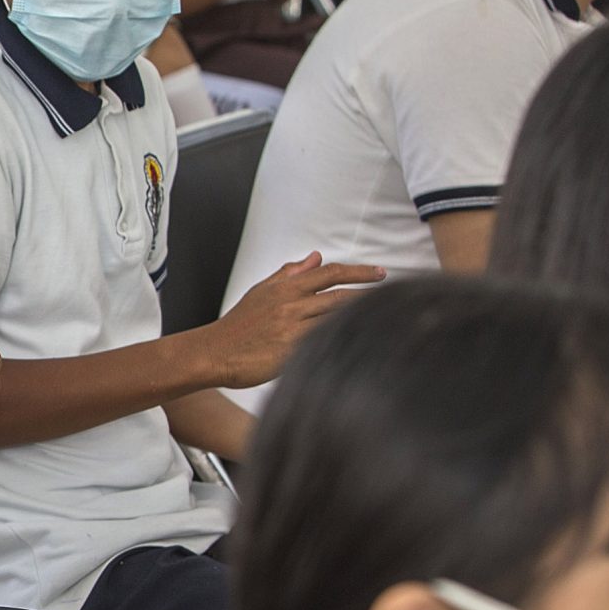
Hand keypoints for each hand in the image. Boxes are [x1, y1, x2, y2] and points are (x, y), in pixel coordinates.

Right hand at [202, 254, 384, 387]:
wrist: (213, 352)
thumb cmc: (238, 326)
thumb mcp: (262, 292)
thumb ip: (289, 274)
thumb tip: (315, 257)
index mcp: (285, 288)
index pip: (329, 274)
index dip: (358, 272)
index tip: (380, 272)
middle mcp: (290, 305)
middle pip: (340, 295)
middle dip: (370, 293)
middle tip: (396, 292)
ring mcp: (290, 328)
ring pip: (335, 318)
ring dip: (362, 315)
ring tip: (385, 315)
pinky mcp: (289, 351)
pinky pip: (322, 343)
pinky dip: (343, 339)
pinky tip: (361, 340)